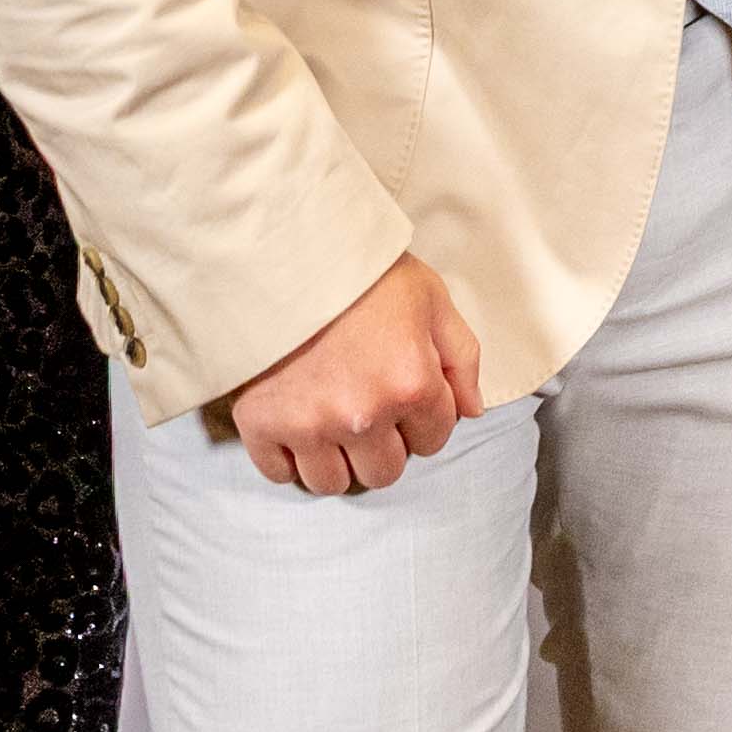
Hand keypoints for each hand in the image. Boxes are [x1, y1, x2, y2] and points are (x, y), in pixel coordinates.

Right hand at [232, 252, 482, 493]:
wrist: (283, 248)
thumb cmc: (363, 271)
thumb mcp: (430, 297)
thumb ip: (461, 357)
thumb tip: (471, 411)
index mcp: (411, 383)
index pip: (434, 439)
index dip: (425, 417)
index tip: (405, 393)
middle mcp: (363, 415)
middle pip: (385, 472)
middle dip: (384, 446)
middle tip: (367, 409)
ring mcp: (308, 424)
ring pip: (332, 482)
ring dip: (337, 460)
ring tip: (331, 422)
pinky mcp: (261, 423)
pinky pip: (279, 473)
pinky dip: (288, 457)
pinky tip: (294, 424)